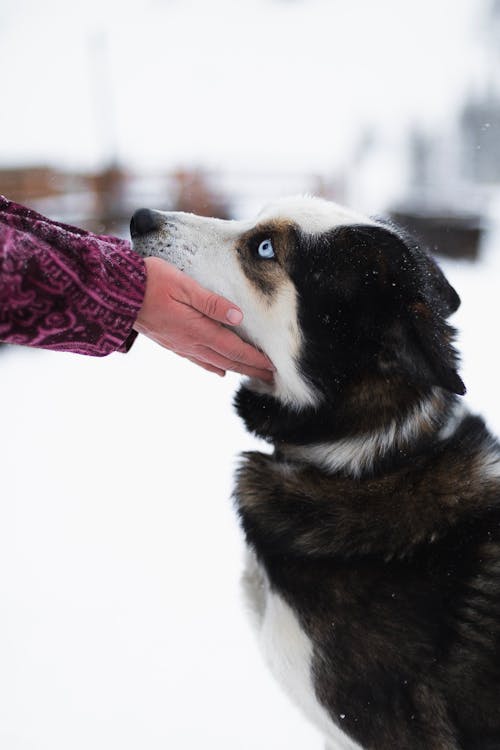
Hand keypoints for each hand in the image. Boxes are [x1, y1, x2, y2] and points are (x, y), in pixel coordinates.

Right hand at [133, 257, 274, 380]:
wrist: (118, 293)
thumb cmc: (150, 282)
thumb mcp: (183, 285)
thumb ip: (211, 302)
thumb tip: (237, 316)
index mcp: (197, 329)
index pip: (234, 349)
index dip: (255, 359)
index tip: (274, 366)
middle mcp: (191, 343)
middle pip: (228, 361)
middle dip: (251, 369)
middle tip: (272, 377)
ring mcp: (180, 345)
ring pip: (215, 363)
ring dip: (236, 370)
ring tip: (253, 375)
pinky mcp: (171, 343)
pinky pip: (198, 361)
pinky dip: (214, 367)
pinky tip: (220, 370)